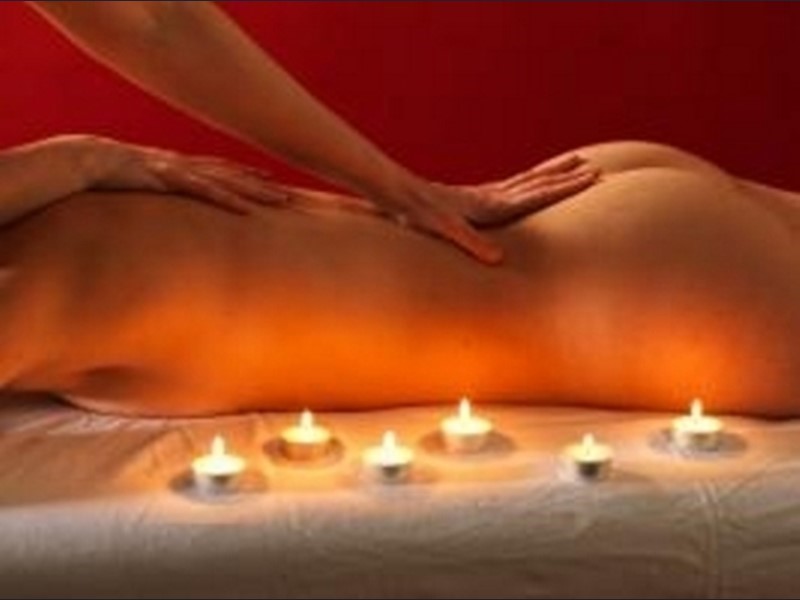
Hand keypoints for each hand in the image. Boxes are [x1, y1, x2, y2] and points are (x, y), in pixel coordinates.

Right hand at [88, 137, 288, 214]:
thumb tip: (165, 203)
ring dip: (257, 193)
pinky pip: (206, 193)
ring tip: (283, 202)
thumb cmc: (112, 174)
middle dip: (264, 187)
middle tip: (292, 198)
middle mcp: (188, 166)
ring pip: (229, 183)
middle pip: (234, 176)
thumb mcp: (142, 183)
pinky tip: (247, 211)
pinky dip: (228, 201)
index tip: (272, 182)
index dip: (248, 175)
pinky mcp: (172, 180)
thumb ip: (157, 191)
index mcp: (181, 166)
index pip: (222, 170)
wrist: (87, 158)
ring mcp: (183, 171)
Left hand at [371, 154, 599, 264]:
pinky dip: (530, 181)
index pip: (538, 194)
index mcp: (493, 204)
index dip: (565, 187)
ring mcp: (485, 195)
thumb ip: (472, 243)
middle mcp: (493, 196)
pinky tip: (532, 181)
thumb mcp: (446, 231)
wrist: (400, 195)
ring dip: (552, 174)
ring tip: (575, 162)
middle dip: (567, 177)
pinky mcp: (476, 198)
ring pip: (528, 180)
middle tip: (596, 169)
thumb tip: (498, 261)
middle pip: (538, 183)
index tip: (592, 177)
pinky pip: (512, 186)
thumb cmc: (422, 214)